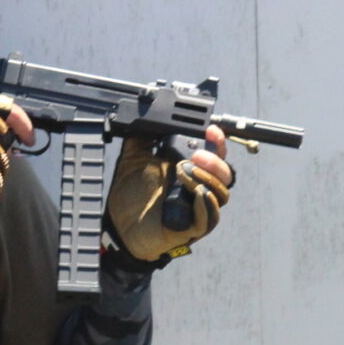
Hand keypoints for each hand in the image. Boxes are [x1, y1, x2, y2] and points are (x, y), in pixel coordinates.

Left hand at [105, 126, 233, 262]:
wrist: (118, 225)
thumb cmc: (130, 195)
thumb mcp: (133, 159)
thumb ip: (141, 138)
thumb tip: (144, 117)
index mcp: (190, 170)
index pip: (216, 154)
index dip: (218, 142)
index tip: (211, 130)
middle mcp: (199, 188)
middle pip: (225, 173)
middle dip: (215, 161)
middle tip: (195, 155)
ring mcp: (198, 208)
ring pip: (220, 193)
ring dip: (207, 179)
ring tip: (185, 171)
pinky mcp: (193, 227)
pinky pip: (210, 216)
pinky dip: (207, 203)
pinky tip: (198, 192)